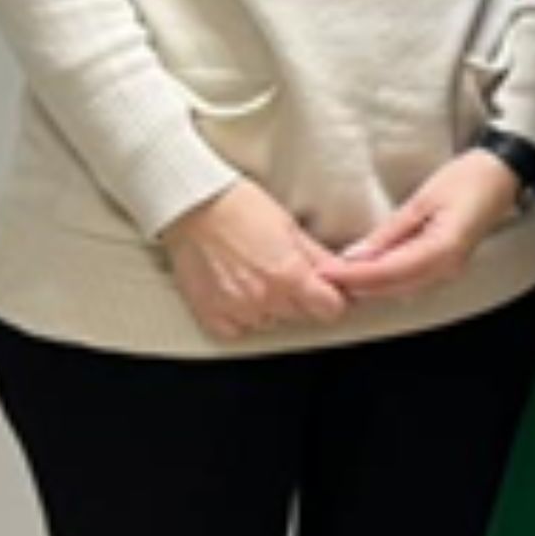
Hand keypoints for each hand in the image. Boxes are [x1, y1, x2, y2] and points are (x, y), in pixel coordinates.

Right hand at [161, 180, 352, 340]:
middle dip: (300, 298)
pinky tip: (237, 290)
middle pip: (301, 316)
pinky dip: (242, 316)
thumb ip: (319, 258)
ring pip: (271, 322)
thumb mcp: (290, 227)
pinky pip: (239, 330)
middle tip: (283, 271)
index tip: (325, 289)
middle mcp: (264, 298)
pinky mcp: (211, 315)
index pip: (331, 310)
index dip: (331, 298)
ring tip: (255, 274)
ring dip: (271, 306)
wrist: (192, 206)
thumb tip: (342, 275)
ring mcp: (236, 310)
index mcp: (289, 275)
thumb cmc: (238, 207)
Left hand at [319, 150, 523, 303]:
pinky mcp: (446, 266)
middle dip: (356, 286)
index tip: (326, 273)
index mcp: (443, 250)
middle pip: (392, 287)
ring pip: (400, 289)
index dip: (354, 276)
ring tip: (337, 275)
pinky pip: (410, 281)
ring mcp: (449, 270)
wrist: (501, 175)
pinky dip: (385, 280)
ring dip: (369, 286)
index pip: (389, 272)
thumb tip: (356, 255)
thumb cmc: (468, 178)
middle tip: (322, 277)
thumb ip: (390, 232)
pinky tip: (365, 272)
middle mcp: (447, 268)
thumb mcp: (422, 200)